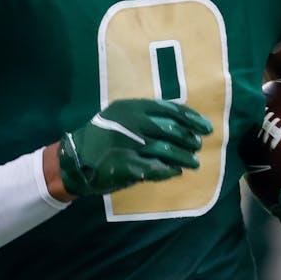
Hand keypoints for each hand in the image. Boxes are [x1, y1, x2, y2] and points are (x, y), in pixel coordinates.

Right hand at [57, 98, 211, 197]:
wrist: (74, 160)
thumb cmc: (102, 136)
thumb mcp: (120, 117)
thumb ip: (146, 116)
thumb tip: (182, 122)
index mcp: (131, 108)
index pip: (169, 109)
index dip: (191, 118)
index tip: (206, 127)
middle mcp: (130, 123)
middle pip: (171, 129)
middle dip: (189, 139)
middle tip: (197, 146)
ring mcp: (128, 145)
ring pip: (167, 150)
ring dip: (184, 157)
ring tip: (193, 163)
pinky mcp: (126, 166)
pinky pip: (156, 168)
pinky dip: (169, 170)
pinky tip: (175, 171)